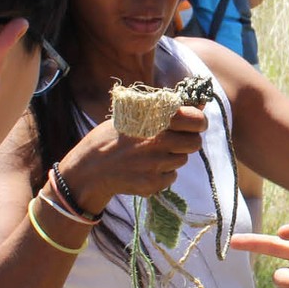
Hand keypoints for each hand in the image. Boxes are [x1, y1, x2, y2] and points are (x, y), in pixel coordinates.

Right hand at [59, 108, 206, 214]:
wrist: (89, 170)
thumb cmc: (110, 138)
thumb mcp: (131, 115)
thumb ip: (165, 110)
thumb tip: (199, 105)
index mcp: (153, 119)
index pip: (196, 119)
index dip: (199, 121)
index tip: (195, 123)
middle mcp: (157, 141)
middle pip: (194, 143)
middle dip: (188, 141)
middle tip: (173, 141)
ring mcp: (156, 164)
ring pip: (182, 160)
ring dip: (173, 157)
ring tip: (151, 154)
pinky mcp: (153, 183)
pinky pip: (171, 176)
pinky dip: (163, 173)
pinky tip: (145, 168)